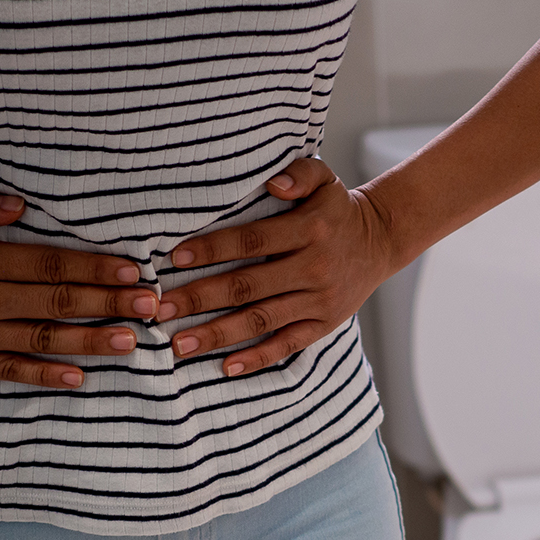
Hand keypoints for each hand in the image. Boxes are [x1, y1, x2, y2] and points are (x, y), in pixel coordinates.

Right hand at [0, 185, 150, 387]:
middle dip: (109, 305)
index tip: (134, 271)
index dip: (95, 269)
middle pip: (56, 304)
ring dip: (91, 343)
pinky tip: (80, 378)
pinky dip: (45, 376)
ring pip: (41, 340)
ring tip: (132, 343)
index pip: (49, 265)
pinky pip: (9, 371)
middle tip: (153, 308)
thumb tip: (22, 205)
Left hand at [154, 158, 401, 375]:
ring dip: (218, 334)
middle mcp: (314, 267)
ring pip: (261, 320)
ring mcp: (320, 300)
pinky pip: (288, 344)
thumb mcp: (324, 178)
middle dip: (200, 299)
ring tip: (180, 345)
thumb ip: (299, 173)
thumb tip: (273, 183)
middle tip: (159, 310)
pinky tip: (227, 367)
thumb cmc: (336, 208)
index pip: (252, 240)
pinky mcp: (324, 324)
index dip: (213, 249)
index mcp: (310, 229)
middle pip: (248, 286)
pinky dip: (258, 357)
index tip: (174, 258)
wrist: (380, 241)